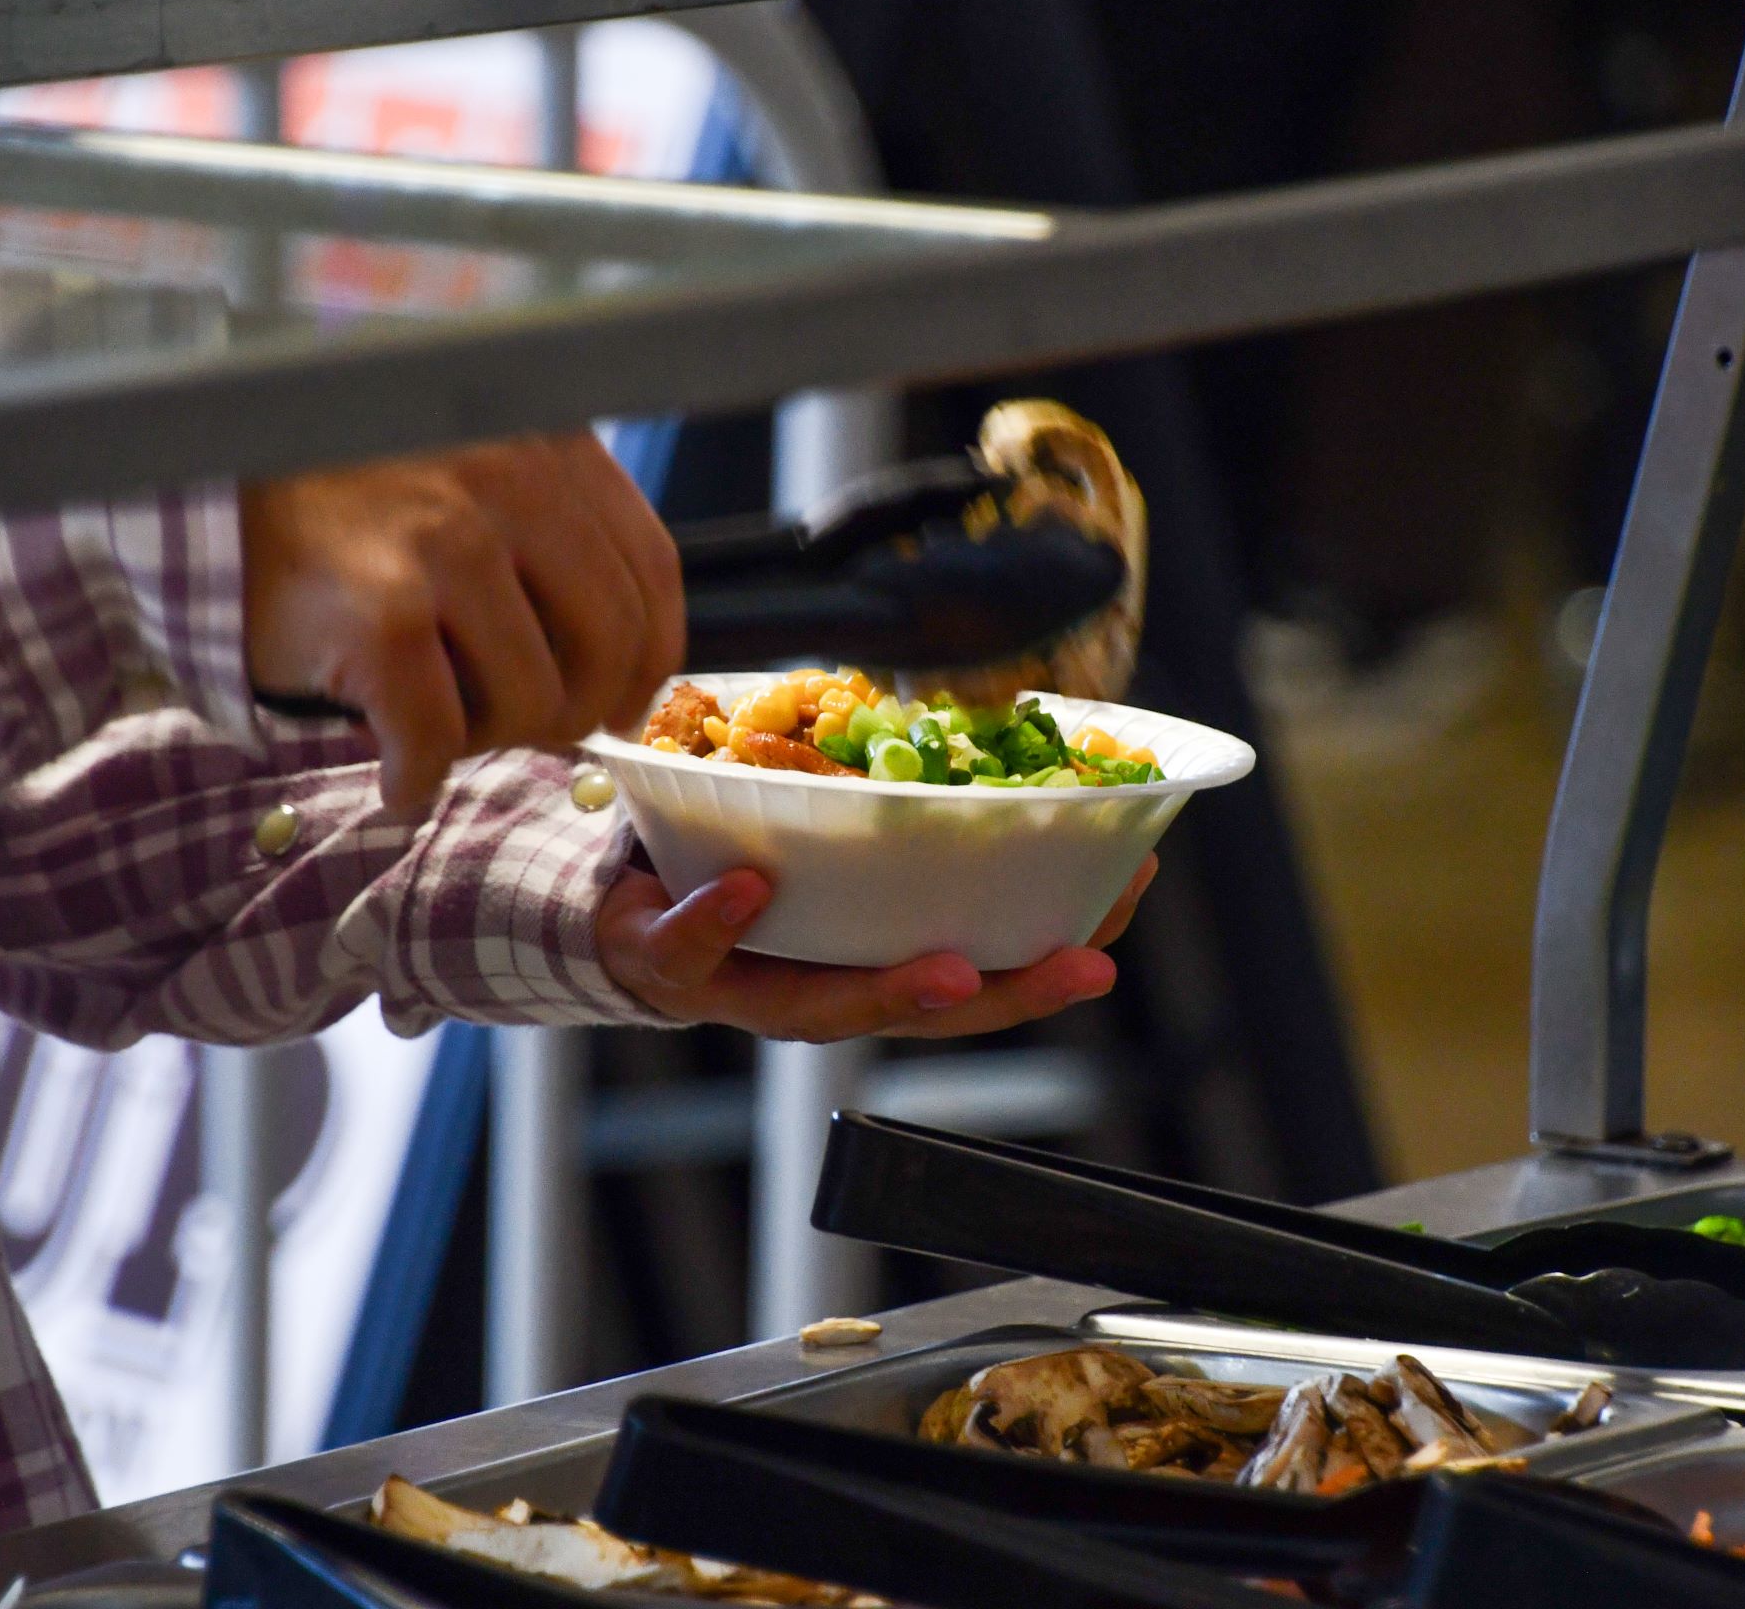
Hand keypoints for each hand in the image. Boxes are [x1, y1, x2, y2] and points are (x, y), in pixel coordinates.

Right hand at [242, 433, 683, 809]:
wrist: (190, 474)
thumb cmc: (336, 490)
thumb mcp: (465, 468)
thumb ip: (545, 537)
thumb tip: (616, 674)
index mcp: (544, 445)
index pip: (650, 574)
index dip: (645, 660)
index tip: (618, 703)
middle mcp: (508, 482)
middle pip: (608, 646)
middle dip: (571, 712)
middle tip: (520, 730)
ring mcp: (445, 547)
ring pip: (531, 700)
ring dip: (488, 740)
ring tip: (434, 726)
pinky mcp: (378, 615)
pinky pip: (436, 737)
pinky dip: (418, 778)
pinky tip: (398, 778)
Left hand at [600, 856, 1159, 1039]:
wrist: (619, 902)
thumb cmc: (748, 865)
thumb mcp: (830, 840)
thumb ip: (903, 811)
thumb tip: (1004, 732)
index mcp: (874, 965)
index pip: (984, 971)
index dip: (1056, 950)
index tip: (1125, 908)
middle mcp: (824, 995)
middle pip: (923, 1013)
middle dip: (1009, 994)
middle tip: (1078, 965)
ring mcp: (746, 989)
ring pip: (821, 1009)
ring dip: (888, 990)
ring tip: (949, 969)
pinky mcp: (665, 961)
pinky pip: (690, 947)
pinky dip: (717, 922)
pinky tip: (748, 888)